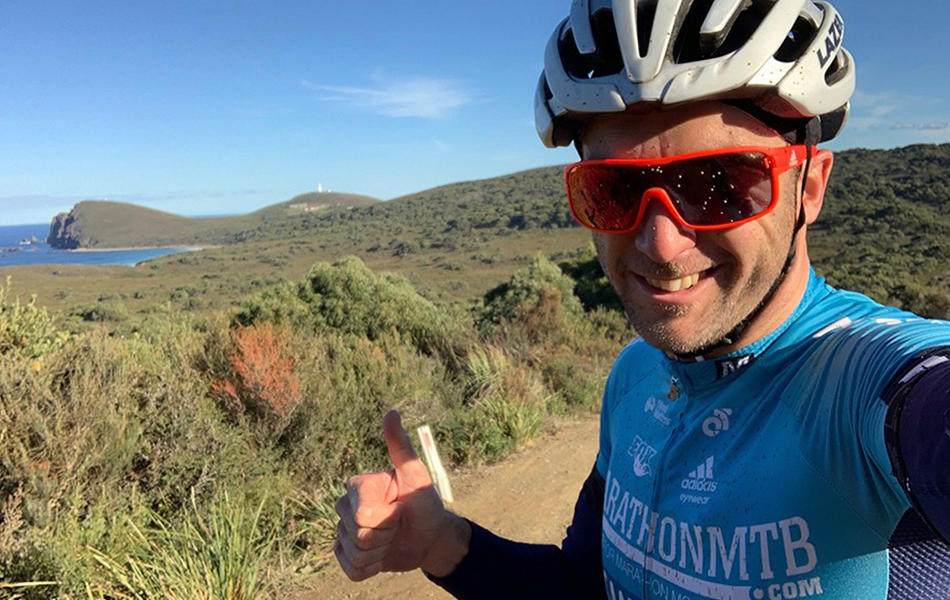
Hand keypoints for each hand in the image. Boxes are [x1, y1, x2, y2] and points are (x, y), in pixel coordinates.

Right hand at [334, 410, 470, 580]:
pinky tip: (381, 556)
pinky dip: (370, 568)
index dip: (387, 519)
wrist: (430, 537)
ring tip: (391, 539)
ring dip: (380, 553)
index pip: (363, 514)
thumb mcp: (417, 476)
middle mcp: (345, 507)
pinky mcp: (346, 555)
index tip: (400, 508)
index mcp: (357, 487)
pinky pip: (351, 570)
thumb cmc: (425, 504)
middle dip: (385, 536)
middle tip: (398, 525)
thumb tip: (391, 413)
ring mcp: (343, 532)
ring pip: (354, 555)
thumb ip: (401, 448)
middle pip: (356, 536)